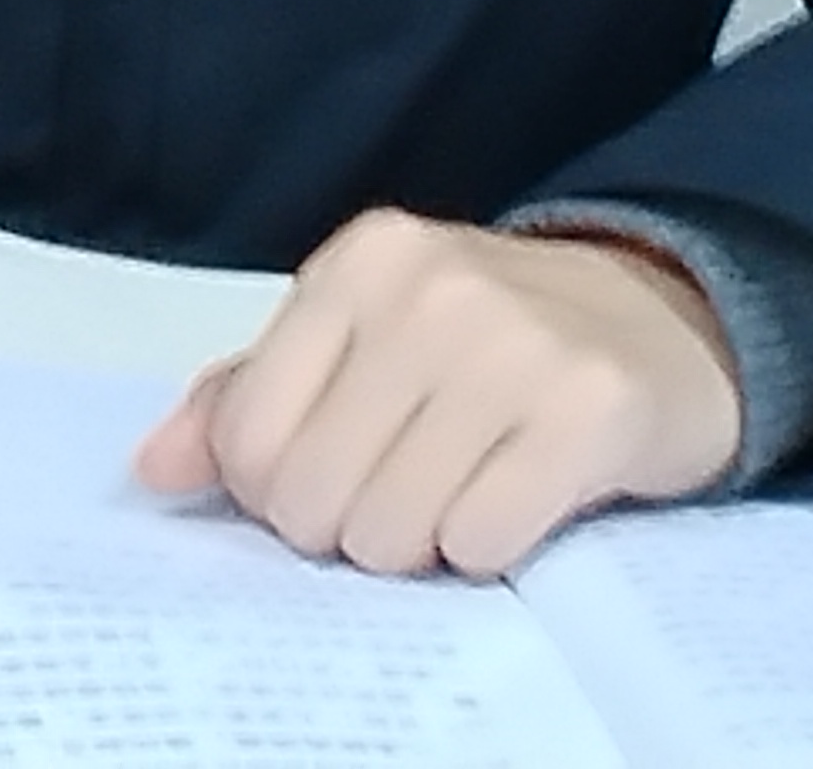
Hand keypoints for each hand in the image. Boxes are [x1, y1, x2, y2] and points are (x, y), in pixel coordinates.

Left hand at [131, 211, 742, 578]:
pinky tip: (517, 497)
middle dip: (347, 526)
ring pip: (390, 533)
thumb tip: (155, 469)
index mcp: (358, 264)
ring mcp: (513, 346)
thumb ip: (249, 396)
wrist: (657, 323)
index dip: (273, 490)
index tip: (328, 474)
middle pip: (311, 497)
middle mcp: (431, 290)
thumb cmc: (488, 343)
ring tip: (461, 489)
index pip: (248, 436)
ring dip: (419, 543)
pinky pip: (480, 543)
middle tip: (403, 490)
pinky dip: (489, 546)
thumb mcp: (362, 337)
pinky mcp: (587, 412)